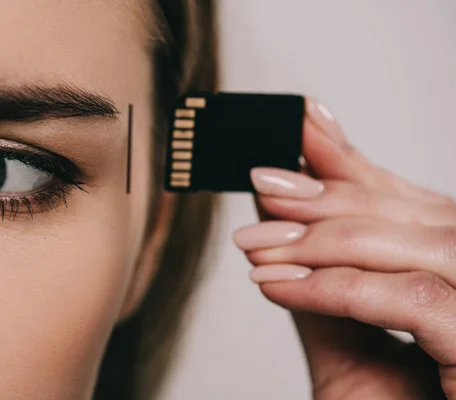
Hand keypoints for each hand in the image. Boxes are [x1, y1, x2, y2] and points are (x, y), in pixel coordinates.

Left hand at [234, 98, 455, 398]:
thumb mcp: (357, 347)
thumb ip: (327, 283)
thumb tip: (279, 219)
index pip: (411, 206)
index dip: (354, 165)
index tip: (302, 130)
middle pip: (414, 216)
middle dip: (330, 193)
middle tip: (264, 178)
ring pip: (412, 247)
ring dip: (321, 241)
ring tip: (255, 245)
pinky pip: (411, 297)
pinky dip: (338, 287)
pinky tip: (277, 286)